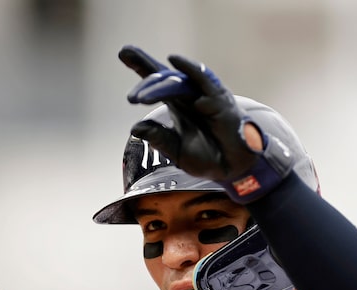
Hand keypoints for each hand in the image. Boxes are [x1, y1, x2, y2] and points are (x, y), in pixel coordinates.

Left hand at [119, 45, 296, 203]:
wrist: (233, 169)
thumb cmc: (208, 158)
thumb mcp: (177, 151)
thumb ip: (159, 139)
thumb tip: (136, 127)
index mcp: (177, 106)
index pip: (157, 84)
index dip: (142, 67)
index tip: (122, 52)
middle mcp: (189, 97)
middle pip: (165, 77)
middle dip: (145, 66)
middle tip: (128, 72)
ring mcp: (204, 96)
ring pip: (178, 83)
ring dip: (158, 86)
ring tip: (140, 97)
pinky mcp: (220, 100)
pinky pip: (205, 81)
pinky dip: (191, 70)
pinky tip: (174, 61)